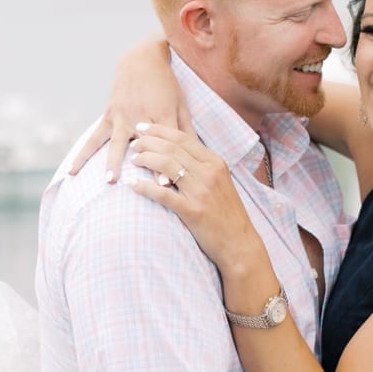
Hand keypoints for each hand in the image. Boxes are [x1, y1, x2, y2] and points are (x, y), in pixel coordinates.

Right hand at [68, 39, 192, 183]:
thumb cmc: (166, 86)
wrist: (142, 60)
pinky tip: (73, 171)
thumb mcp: (181, 105)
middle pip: (142, 144)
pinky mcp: (109, 115)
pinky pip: (95, 137)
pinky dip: (83, 154)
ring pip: (117, 143)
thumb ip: (186, 130)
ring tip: (109, 181)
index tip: (166, 186)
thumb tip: (197, 155)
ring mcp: (123, 116)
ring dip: (112, 162)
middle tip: (141, 185)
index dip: (165, 164)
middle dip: (142, 164)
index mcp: (163, 114)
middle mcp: (141, 116)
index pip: (165, 142)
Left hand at [126, 124, 262, 274]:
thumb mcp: (220, 182)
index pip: (183, 138)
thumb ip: (202, 166)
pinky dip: (145, 187)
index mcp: (215, 162)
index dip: (160, 130)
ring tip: (133, 160)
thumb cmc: (226, 214)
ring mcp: (201, 191)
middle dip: (148, 142)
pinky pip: (163, 194)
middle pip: (172, 147)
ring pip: (166, 165)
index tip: (143, 127)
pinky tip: (133, 185)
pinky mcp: (192, 211)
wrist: (239, 243)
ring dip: (145, 159)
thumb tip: (178, 152)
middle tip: (134, 143)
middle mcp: (209, 173)